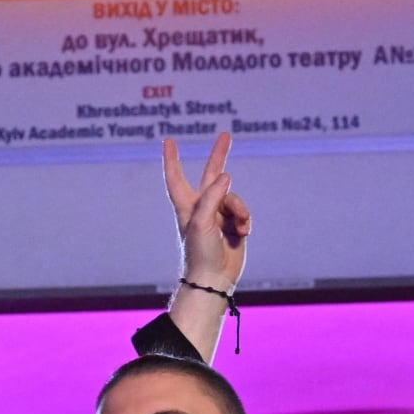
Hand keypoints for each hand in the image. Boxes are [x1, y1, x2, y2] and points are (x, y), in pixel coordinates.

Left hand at [164, 134, 250, 292]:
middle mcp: (202, 207)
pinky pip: (243, 213)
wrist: (214, 278)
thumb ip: (213, 195)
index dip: (172, 159)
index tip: (169, 140)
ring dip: (239, 210)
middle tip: (226, 135)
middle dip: (219, 155)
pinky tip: (242, 233)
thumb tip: (226, 176)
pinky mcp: (233, 226)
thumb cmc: (200, 252)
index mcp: (187, 205)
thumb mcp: (202, 221)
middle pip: (211, 175)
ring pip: (234, 198)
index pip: (176, 177)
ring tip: (239, 227)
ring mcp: (219, 216)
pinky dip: (245, 221)